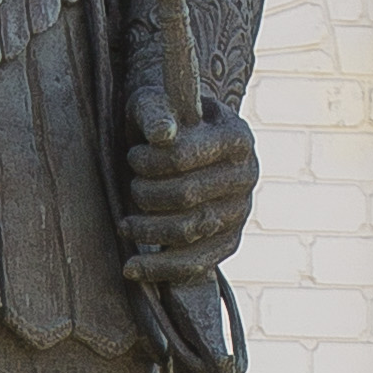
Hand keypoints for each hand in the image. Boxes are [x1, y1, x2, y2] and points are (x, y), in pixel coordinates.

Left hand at [122, 94, 256, 287]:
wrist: (184, 146)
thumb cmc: (164, 122)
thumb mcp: (155, 104)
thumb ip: (157, 113)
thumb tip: (163, 133)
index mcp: (236, 137)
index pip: (183, 156)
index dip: (149, 161)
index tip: (133, 157)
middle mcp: (247, 175)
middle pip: (186, 195)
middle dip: (146, 195)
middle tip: (131, 189)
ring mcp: (241, 211)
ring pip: (190, 231)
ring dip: (148, 230)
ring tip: (125, 223)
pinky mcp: (229, 241)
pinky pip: (196, 263)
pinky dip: (160, 268)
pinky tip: (131, 268)